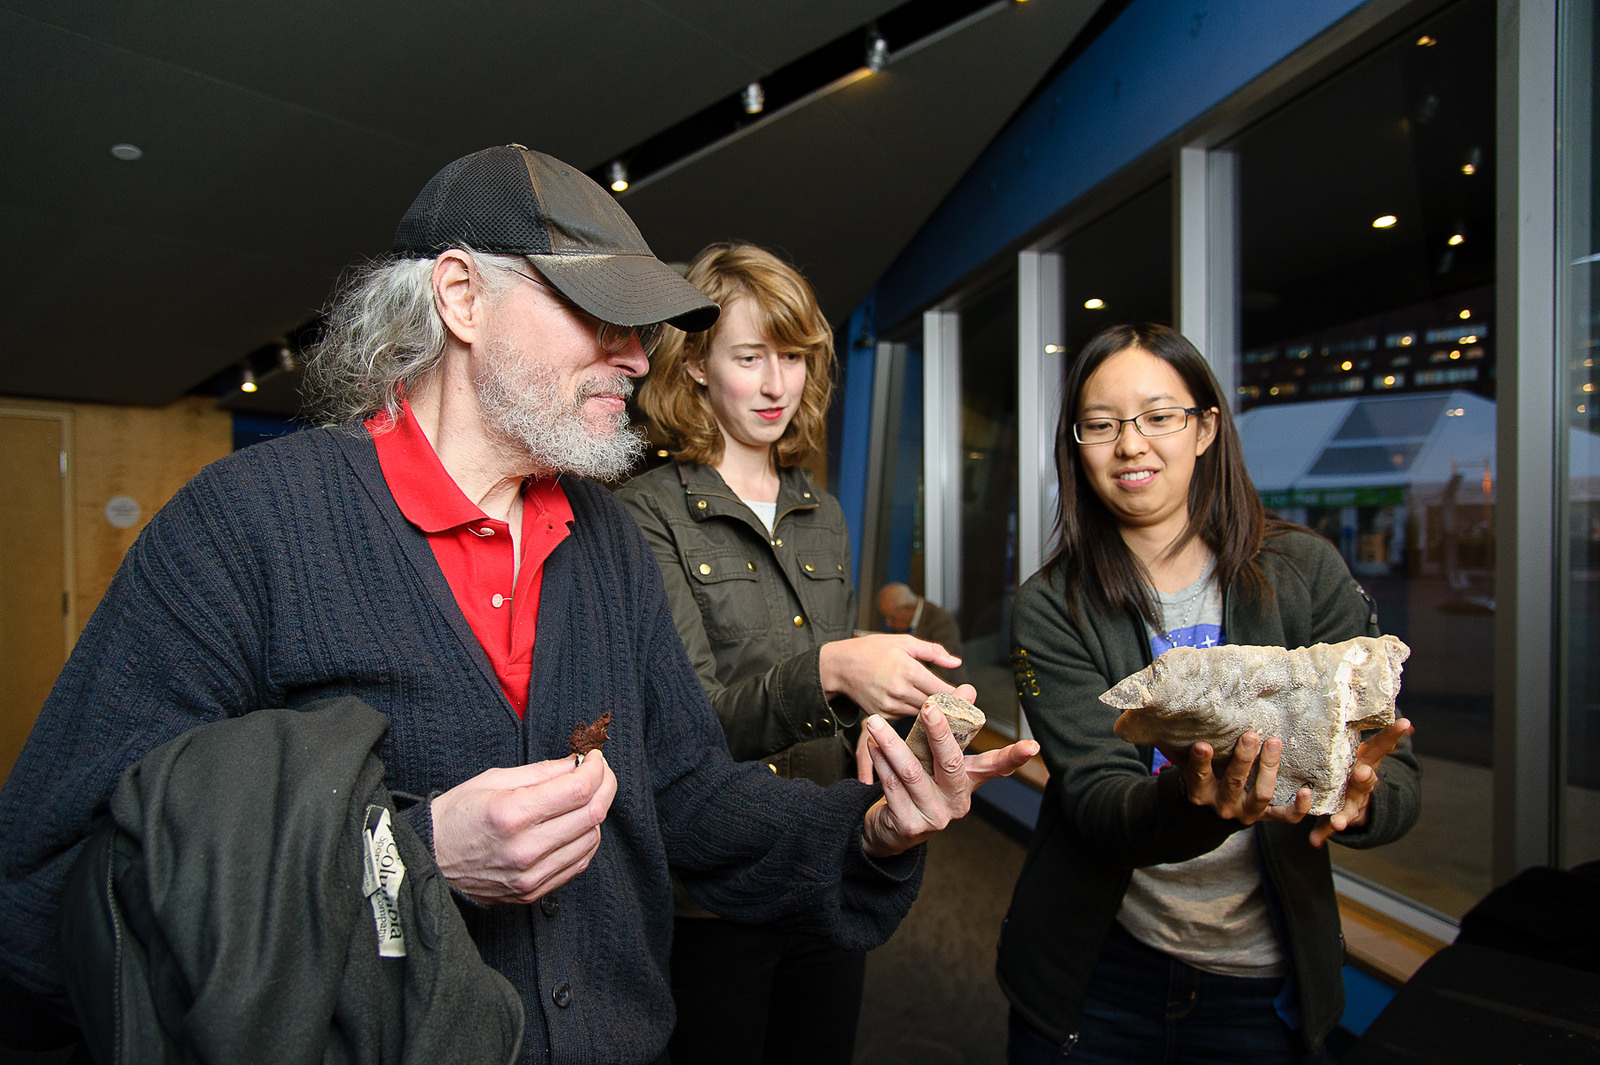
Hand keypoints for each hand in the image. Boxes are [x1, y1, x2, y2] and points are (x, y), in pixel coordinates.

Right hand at [431, 751, 616, 904]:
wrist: (429, 861)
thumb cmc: (455, 816)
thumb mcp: (492, 780)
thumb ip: (540, 772)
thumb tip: (576, 764)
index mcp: (512, 815)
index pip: (577, 791)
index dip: (595, 770)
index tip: (594, 758)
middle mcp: (525, 849)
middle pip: (591, 815)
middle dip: (604, 786)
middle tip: (598, 772)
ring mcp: (530, 875)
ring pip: (591, 840)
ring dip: (594, 813)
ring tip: (580, 798)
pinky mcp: (532, 891)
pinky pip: (578, 864)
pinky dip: (585, 839)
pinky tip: (573, 824)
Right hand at [819, 634, 962, 717]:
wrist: (840, 666)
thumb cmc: (871, 650)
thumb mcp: (904, 641)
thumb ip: (933, 651)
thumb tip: (956, 662)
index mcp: (908, 670)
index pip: (941, 690)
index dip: (956, 694)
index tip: (965, 694)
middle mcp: (900, 690)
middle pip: (934, 705)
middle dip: (946, 704)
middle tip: (957, 701)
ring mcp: (890, 706)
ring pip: (921, 713)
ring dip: (930, 709)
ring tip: (935, 701)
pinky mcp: (883, 715)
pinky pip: (906, 717)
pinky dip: (912, 711)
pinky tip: (913, 703)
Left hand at [858, 694, 1038, 856]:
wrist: (892, 829)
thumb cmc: (918, 786)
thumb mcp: (936, 757)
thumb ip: (950, 727)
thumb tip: (968, 688)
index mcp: (968, 783)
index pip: (995, 767)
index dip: (1014, 757)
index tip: (1032, 745)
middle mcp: (956, 802)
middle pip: (951, 763)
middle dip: (939, 733)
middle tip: (929, 708)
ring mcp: (934, 817)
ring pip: (913, 773)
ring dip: (891, 744)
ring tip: (875, 723)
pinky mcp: (909, 825)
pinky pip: (892, 786)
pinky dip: (880, 763)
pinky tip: (872, 745)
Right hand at [1166, 732, 1313, 824]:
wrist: (1209, 817)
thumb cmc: (1199, 781)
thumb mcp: (1184, 767)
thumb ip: (1174, 746)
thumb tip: (1156, 715)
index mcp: (1199, 793)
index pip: (1198, 776)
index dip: (1201, 762)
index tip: (1204, 744)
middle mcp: (1222, 805)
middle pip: (1234, 782)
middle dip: (1243, 759)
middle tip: (1251, 734)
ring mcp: (1246, 813)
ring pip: (1261, 794)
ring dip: (1269, 769)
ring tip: (1274, 743)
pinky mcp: (1266, 817)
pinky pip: (1284, 817)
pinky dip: (1298, 808)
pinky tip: (1307, 792)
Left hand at [1310, 718, 1413, 846]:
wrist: (1359, 803)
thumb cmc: (1354, 769)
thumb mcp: (1365, 753)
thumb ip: (1382, 741)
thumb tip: (1411, 725)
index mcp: (1366, 762)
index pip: (1381, 746)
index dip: (1393, 735)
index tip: (1406, 724)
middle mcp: (1362, 784)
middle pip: (1366, 780)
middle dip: (1365, 777)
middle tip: (1364, 772)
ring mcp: (1352, 803)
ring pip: (1349, 809)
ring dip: (1344, 816)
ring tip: (1339, 823)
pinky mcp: (1339, 817)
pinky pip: (1327, 826)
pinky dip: (1321, 833)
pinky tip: (1314, 841)